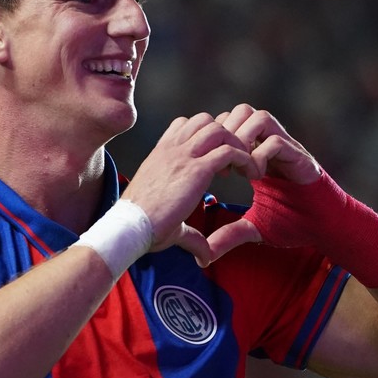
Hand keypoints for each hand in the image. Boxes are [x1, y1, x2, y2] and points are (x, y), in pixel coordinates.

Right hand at [121, 113, 257, 264]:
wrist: (129, 227)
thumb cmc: (142, 226)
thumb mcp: (168, 220)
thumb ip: (190, 234)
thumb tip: (205, 257)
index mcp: (161, 155)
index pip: (185, 125)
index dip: (205, 136)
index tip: (216, 161)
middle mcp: (172, 150)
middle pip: (206, 120)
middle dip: (225, 136)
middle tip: (234, 163)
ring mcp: (183, 157)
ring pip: (219, 129)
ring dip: (236, 144)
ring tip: (243, 167)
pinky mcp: (196, 170)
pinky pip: (228, 151)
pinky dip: (244, 158)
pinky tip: (248, 175)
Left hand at [201, 104, 377, 284]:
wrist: (326, 230)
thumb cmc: (294, 224)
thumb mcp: (253, 228)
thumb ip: (229, 235)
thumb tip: (204, 255)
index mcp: (257, 155)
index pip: (230, 125)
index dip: (217, 143)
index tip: (212, 170)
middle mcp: (271, 146)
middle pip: (241, 112)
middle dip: (227, 136)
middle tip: (224, 167)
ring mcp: (288, 149)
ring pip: (259, 117)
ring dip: (243, 140)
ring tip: (240, 170)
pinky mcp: (301, 158)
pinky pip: (277, 141)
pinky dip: (261, 155)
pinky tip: (256, 178)